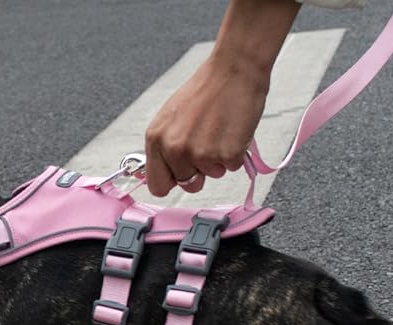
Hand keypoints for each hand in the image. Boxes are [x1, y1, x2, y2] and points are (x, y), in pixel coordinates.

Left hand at [143, 53, 269, 196]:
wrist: (233, 71)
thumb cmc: (206, 90)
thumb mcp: (171, 117)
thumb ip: (165, 146)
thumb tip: (166, 175)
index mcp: (156, 139)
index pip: (157, 185)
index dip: (172, 181)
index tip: (181, 173)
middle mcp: (175, 149)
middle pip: (187, 184)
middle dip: (199, 170)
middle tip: (207, 141)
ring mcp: (201, 154)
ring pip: (212, 175)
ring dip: (219, 159)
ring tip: (219, 130)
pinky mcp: (227, 154)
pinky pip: (233, 167)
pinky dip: (236, 153)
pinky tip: (232, 129)